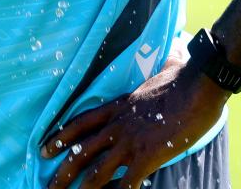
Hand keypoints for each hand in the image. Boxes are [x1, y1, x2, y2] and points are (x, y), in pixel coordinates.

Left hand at [40, 54, 228, 188]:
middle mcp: (117, 126)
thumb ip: (147, 83)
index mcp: (116, 107)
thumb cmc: (180, 79)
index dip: (59, 138)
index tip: (44, 150)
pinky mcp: (147, 156)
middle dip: (61, 173)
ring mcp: (130, 142)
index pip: (79, 123)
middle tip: (47, 186)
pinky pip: (127, 184)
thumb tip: (163, 63)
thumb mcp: (151, 80)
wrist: (197, 86)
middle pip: (80, 152)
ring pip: (96, 172)